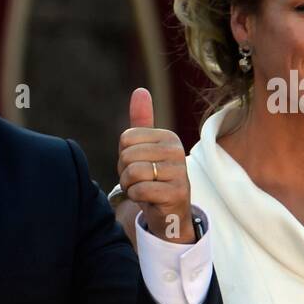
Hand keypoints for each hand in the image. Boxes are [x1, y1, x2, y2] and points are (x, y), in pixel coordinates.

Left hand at [117, 88, 194, 243]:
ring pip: (133, 172)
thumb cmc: (153, 178)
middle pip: (128, 155)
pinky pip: (140, 190)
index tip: (136, 165)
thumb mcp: (144, 149)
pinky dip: (136, 197)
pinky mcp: (177, 192)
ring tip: (143, 189)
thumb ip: (141, 121)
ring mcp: (180, 171)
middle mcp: (177, 150)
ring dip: (130, 186)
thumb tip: (140, 91)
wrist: (168, 212)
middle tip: (139, 181)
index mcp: (168, 136)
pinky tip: (148, 199)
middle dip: (125, 172)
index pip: (126, 138)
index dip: (123, 156)